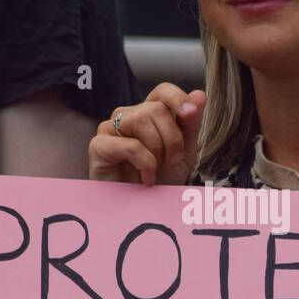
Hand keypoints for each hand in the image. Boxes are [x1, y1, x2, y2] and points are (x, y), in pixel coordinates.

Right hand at [88, 84, 206, 185]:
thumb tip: (199, 94)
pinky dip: (144, 162)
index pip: (162, 90)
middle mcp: (128, 116)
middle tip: (172, 161)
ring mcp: (110, 128)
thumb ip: (190, 124)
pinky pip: (129, 144)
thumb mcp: (184, 152)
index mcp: (149, 113)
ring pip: (140, 120)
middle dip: (172, 137)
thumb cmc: (161, 179)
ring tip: (157, 169)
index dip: (177, 97)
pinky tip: (146, 177)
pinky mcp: (99, 145)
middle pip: (155, 108)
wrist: (143, 208)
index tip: (191, 113)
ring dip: (157, 149)